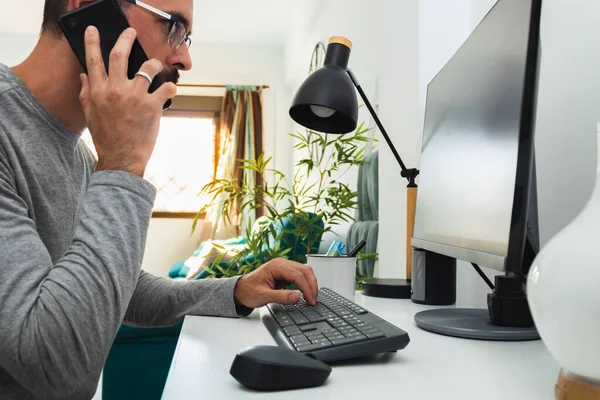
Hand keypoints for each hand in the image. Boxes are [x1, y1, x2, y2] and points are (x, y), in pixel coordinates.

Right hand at [79, 26, 176, 176]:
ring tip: (157, 66)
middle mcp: (115, 90)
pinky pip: (166, 88)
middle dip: (126, 39)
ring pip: (147, 67)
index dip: (92, 42)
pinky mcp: (151, 106)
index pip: (93, 60)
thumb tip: (84, 75)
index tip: (94, 30)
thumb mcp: (90, 115)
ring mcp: (134, 96)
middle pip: (119, 55)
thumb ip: (87, 93)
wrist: (122, 158)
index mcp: (98, 92)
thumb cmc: (106, 138)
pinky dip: (171, 87)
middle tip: (131, 31)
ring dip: (154, 64)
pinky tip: (171, 89)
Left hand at [234, 258, 318, 307]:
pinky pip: (301, 275)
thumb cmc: (248, 291)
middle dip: (312, 286)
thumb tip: (297, 297)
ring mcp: (284, 267)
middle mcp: (282, 263)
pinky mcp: (286, 272)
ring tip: (312, 298)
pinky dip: (306, 283)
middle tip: (314, 301)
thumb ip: (280, 297)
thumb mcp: (263, 296)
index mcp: (276, 266)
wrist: (240, 289)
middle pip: (305, 271)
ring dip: (311, 284)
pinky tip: (307, 293)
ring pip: (305, 271)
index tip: (310, 300)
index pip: (298, 275)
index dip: (307, 288)